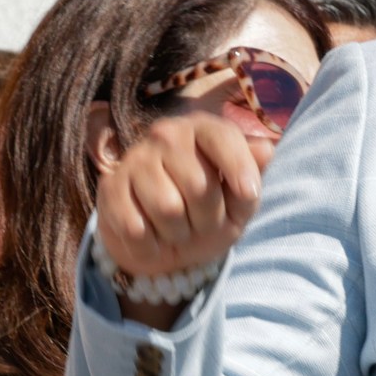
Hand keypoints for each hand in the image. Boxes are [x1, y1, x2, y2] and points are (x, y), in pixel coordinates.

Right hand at [97, 111, 263, 322]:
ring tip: (178, 230)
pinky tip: (152, 238)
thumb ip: (254, 173)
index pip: (223, 138)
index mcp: (203, 130)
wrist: (162, 240)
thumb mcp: (241, 199)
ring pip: (167, 210)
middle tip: (204, 224)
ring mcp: (135, 159)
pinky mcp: (110, 187)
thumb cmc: (209, 211)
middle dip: (209, 218)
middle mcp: (166, 135)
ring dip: (179, 234)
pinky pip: (136, 228)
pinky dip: (151, 246)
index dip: (239, 169)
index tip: (249, 195)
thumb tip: (265, 150)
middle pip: (199, 186)